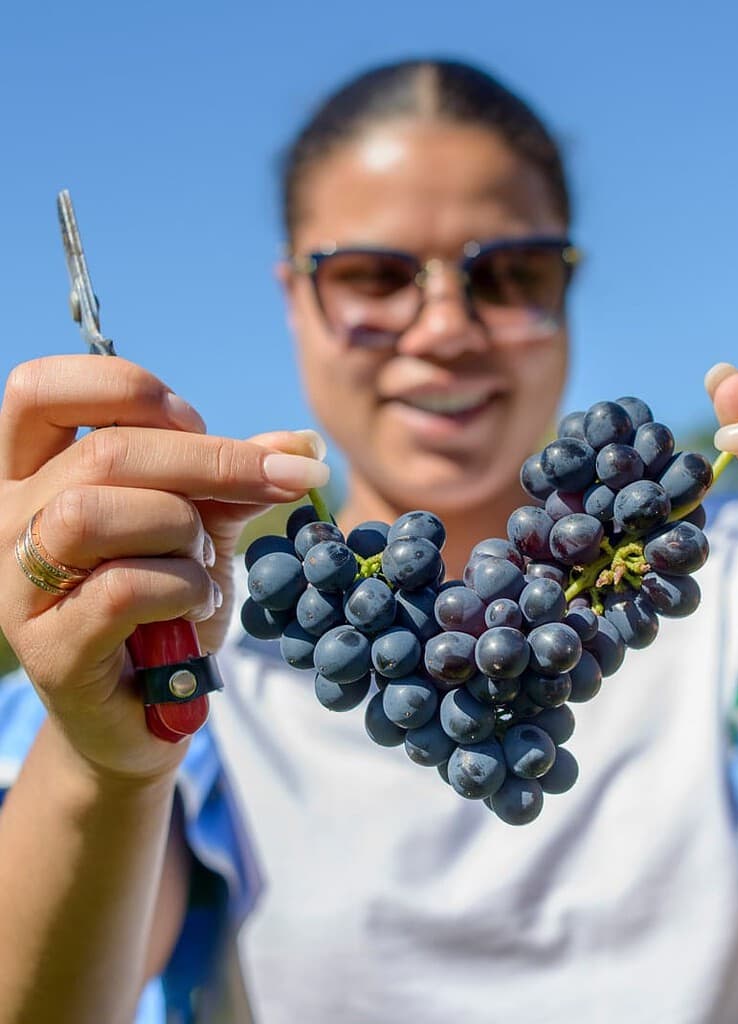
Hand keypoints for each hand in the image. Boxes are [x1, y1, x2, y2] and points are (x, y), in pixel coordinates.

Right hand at [0, 356, 328, 780]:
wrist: (151, 707)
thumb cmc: (168, 603)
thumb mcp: (203, 525)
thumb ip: (237, 479)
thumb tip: (303, 446)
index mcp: (35, 473)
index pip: (42, 389)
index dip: (129, 390)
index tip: (195, 422)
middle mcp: (7, 520)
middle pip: (101, 452)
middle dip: (210, 461)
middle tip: (276, 483)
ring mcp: (17, 587)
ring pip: (92, 514)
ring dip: (182, 530)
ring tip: (204, 562)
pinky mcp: (49, 648)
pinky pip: (121, 589)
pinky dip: (183, 588)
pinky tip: (197, 605)